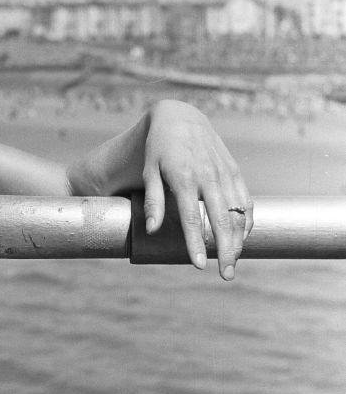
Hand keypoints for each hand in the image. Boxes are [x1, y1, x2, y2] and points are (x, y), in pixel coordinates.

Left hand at [141, 100, 252, 279]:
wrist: (180, 118)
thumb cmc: (158, 149)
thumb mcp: (148, 172)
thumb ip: (153, 201)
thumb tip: (152, 230)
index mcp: (185, 178)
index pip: (193, 218)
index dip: (196, 243)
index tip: (199, 266)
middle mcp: (209, 176)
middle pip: (222, 220)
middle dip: (225, 250)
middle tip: (225, 275)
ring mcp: (225, 173)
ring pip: (238, 213)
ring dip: (239, 240)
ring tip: (233, 263)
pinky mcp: (235, 171)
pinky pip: (246, 201)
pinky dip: (246, 221)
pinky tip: (243, 238)